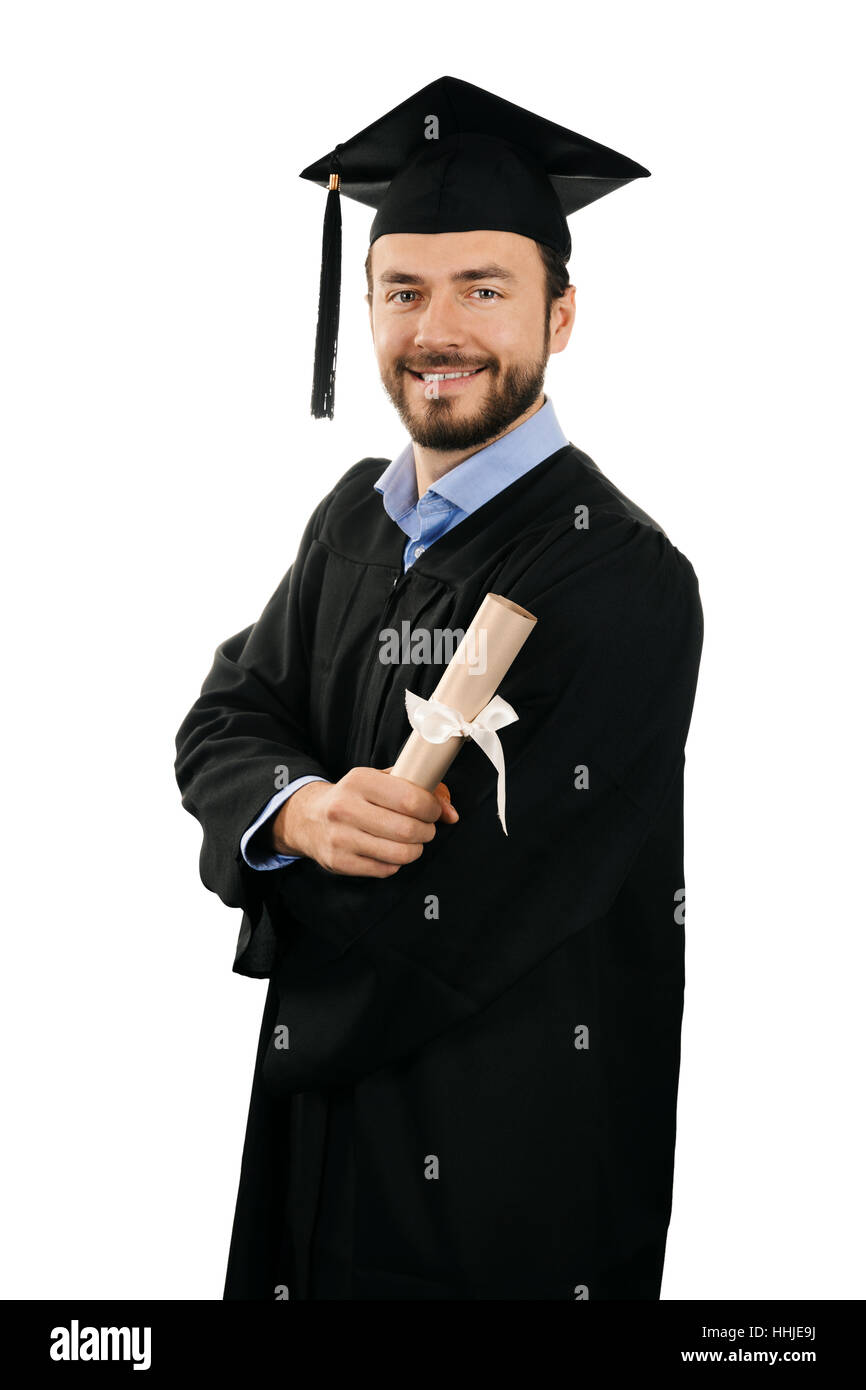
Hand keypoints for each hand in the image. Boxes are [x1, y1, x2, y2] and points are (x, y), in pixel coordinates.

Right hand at [272, 766, 458, 877]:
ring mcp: (340, 837)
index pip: (410, 799)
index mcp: (359, 780)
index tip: (434, 811)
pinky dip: (395, 863)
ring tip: (411, 842)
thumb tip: (450, 813)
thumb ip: (419, 790)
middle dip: (426, 832)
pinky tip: (389, 851)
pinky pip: (385, 870)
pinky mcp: (338, 862)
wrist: (308, 818)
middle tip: (425, 829)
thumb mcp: (381, 781)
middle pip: (407, 830)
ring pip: (399, 854)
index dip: (432, 809)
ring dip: (415, 850)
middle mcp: (345, 808)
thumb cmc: (354, 797)